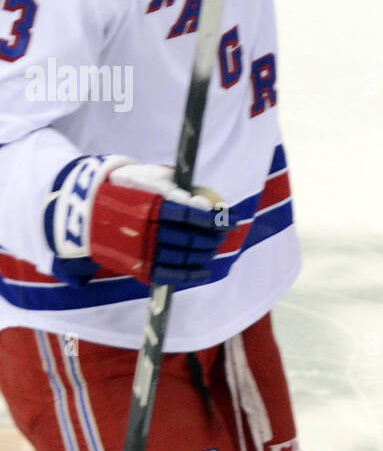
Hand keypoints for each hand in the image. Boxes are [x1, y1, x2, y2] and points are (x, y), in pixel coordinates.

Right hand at [45, 155, 229, 288]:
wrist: (85, 206)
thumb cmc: (128, 186)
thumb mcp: (149, 176)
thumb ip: (177, 187)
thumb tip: (203, 202)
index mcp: (150, 203)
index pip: (191, 214)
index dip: (214, 219)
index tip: (229, 219)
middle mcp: (146, 228)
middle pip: (188, 237)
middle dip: (211, 238)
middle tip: (221, 235)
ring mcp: (140, 248)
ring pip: (181, 256)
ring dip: (203, 254)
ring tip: (212, 249)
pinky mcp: (136, 265)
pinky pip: (168, 274)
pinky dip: (189, 275)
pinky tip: (203, 271)